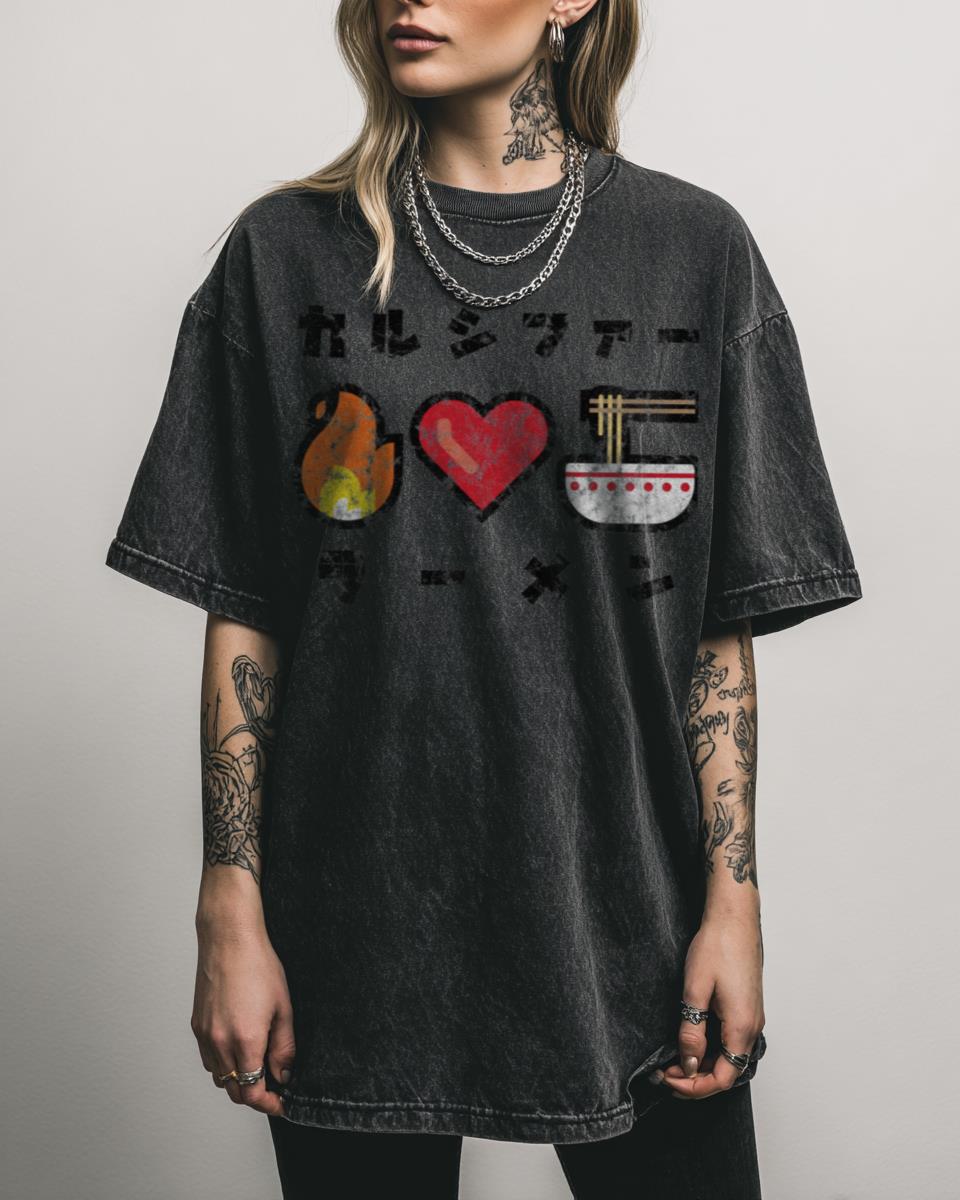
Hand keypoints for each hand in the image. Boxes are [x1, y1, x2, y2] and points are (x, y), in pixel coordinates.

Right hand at [191, 916, 295, 1116]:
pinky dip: (223, 1065)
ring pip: (219, 1077)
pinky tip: (238, 1050)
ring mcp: (205, 1035)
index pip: (252, 1092)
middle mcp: (220, 1043)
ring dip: (238, 1081)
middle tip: (274, 1088)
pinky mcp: (196, 1026)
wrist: (229, 940)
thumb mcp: (283, 1007)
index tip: (281, 1103)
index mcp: (245, 1040)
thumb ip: (284, 1047)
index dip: (268, 1104)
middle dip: (255, 1095)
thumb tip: (284, 1074)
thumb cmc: (258, 966)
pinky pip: (208, 1059)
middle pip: (234, 1091)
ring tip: (258, 1066)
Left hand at [658, 909, 764, 1099]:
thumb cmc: (717, 946)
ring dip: (703, 1064)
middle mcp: (753, 1027)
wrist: (734, 918)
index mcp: (742, 1027)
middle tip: (664, 1072)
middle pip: (727, 1072)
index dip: (694, 1087)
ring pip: (729, 1057)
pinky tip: (691, 1041)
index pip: (722, 1078)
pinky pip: (731, 1041)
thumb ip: (692, 1031)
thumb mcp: (695, 990)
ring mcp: (752, 1017)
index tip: (668, 1079)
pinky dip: (711, 1049)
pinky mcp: (747, 1008)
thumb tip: (689, 1064)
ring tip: (673, 1059)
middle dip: (695, 1079)